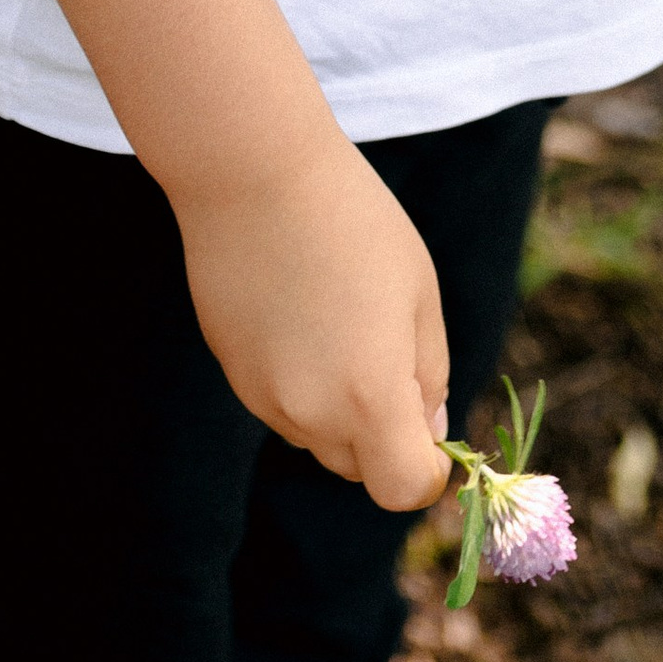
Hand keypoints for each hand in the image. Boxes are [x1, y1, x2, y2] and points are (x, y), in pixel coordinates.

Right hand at [175, 129, 451, 511]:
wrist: (255, 173)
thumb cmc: (354, 221)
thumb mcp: (418, 291)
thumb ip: (428, 373)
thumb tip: (427, 432)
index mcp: (370, 397)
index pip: (403, 488)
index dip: (428, 469)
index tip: (431, 424)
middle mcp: (311, 413)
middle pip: (358, 466)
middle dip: (383, 433)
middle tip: (388, 349)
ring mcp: (262, 395)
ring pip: (316, 434)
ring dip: (338, 407)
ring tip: (339, 315)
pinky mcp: (232, 370)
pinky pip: (279, 401)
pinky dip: (299, 379)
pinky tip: (300, 309)